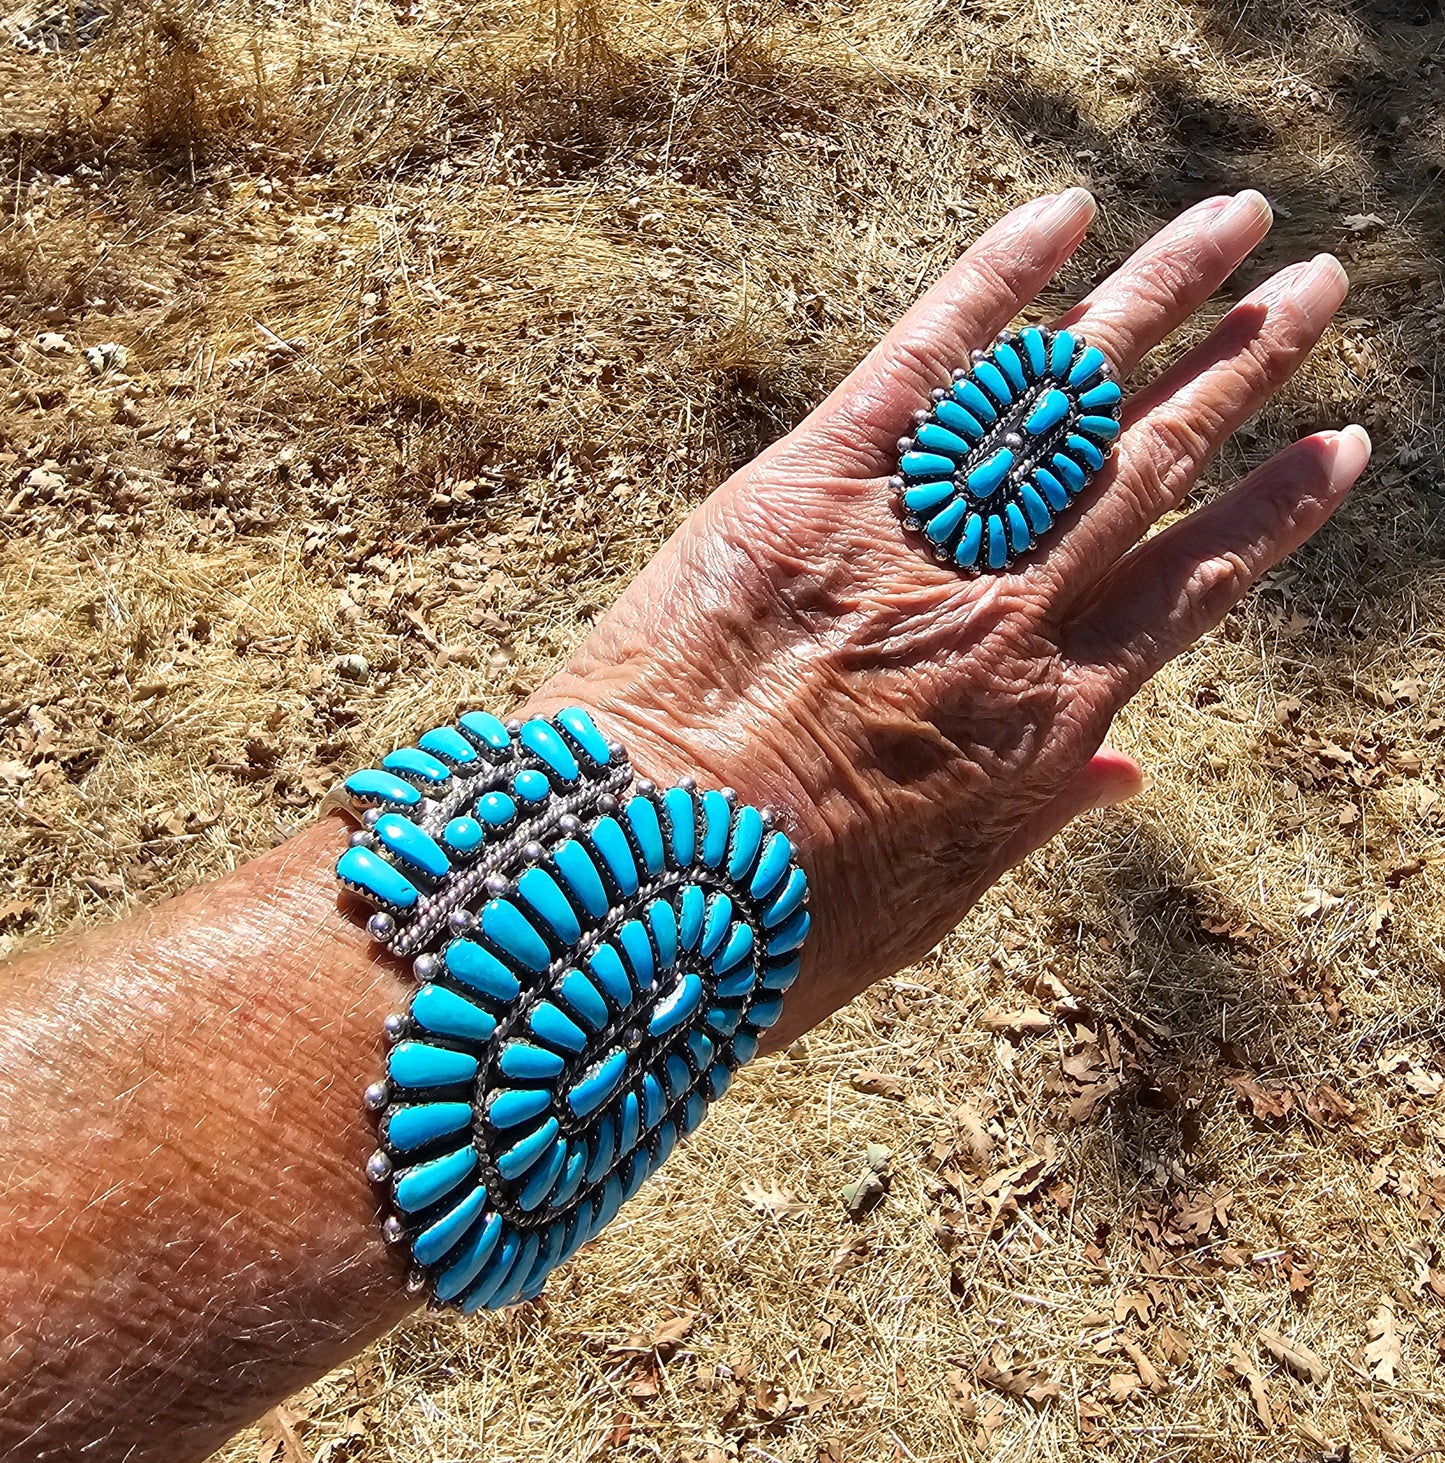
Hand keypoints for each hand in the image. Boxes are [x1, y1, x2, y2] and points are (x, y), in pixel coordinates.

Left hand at [529, 188, 1368, 1046]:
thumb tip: (1126, 774)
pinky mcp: (808, 488)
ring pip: (1060, 402)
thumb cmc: (782, 923)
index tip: (1336, 445)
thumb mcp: (936, 904)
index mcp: (1043, 724)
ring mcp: (913, 543)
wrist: (642, 884)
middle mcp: (1005, 615)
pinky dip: (992, 288)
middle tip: (1314, 284)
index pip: (1192, 588)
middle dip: (1240, 370)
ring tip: (1234, 223)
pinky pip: (919, 367)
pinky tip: (1061, 216)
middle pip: (1148, 468)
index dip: (1270, 512)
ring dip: (1154, 301)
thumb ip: (1036, 816)